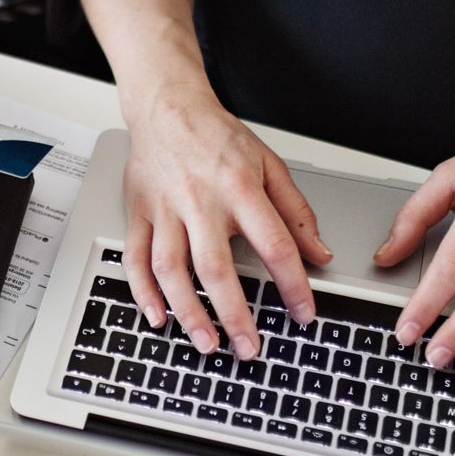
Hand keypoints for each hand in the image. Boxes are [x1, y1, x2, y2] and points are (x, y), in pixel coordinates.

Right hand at [122, 91, 331, 359]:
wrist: (167, 107)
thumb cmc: (217, 136)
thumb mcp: (269, 165)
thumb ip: (296, 212)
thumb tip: (319, 254)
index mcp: (240, 188)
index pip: (274, 245)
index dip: (293, 285)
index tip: (303, 314)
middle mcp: (200, 201)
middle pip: (216, 268)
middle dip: (234, 315)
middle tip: (248, 348)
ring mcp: (165, 209)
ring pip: (171, 269)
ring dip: (187, 311)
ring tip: (205, 343)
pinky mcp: (138, 213)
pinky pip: (135, 258)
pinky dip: (142, 292)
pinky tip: (157, 317)